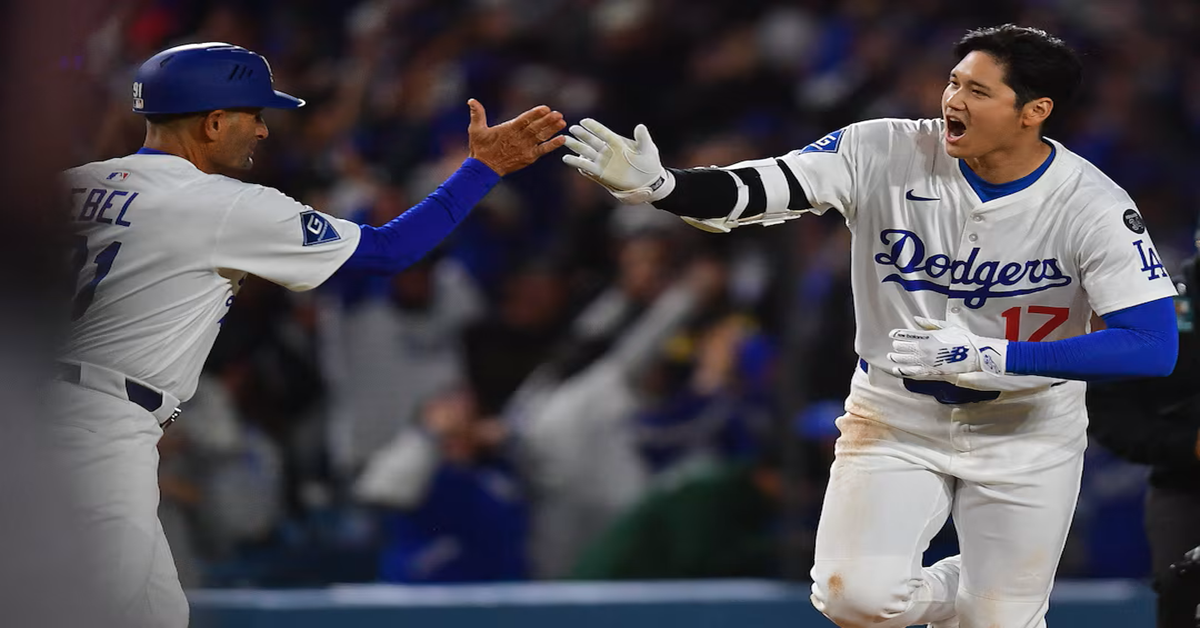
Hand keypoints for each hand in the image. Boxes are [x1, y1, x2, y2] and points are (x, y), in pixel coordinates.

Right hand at [467, 99, 565, 175]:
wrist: (484, 169)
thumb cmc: (480, 149)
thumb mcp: (476, 130)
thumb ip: (477, 114)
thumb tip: (471, 100)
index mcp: (508, 129)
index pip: (524, 119)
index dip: (535, 114)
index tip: (545, 108)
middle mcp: (518, 138)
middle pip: (535, 127)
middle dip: (547, 120)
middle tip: (558, 114)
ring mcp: (525, 148)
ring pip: (541, 137)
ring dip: (552, 129)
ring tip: (562, 122)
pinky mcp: (529, 157)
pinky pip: (543, 150)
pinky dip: (553, 145)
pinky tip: (562, 139)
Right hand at [562, 118, 672, 203]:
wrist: (650, 181)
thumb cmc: (650, 163)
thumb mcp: (648, 148)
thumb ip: (643, 138)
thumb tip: (640, 126)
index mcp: (617, 143)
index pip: (603, 133)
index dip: (594, 127)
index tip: (584, 121)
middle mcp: (608, 152)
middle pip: (592, 141)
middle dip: (581, 135)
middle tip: (571, 129)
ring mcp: (604, 163)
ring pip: (586, 152)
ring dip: (576, 147)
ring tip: (564, 141)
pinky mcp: (601, 174)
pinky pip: (587, 168)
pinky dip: (577, 163)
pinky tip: (568, 159)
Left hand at [887, 316, 1007, 378]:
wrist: (975, 354)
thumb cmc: (964, 338)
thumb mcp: (947, 326)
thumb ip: (929, 323)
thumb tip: (916, 319)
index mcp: (928, 336)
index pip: (907, 334)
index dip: (898, 334)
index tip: (892, 334)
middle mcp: (925, 348)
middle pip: (904, 347)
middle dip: (898, 347)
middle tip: (894, 347)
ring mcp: (927, 361)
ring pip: (906, 360)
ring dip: (897, 358)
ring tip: (892, 357)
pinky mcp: (932, 371)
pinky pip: (914, 372)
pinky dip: (904, 371)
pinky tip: (898, 370)